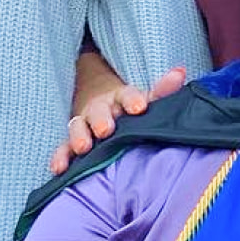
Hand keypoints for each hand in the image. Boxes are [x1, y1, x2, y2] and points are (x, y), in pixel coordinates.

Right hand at [47, 66, 187, 174]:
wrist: (105, 109)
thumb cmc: (133, 111)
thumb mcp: (149, 100)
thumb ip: (163, 91)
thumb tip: (180, 72)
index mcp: (122, 99)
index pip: (127, 95)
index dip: (132, 100)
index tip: (139, 108)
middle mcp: (101, 109)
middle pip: (99, 111)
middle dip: (101, 119)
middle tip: (106, 130)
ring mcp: (84, 125)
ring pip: (78, 127)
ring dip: (79, 136)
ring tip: (83, 148)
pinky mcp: (71, 143)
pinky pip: (63, 149)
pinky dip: (60, 157)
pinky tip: (59, 168)